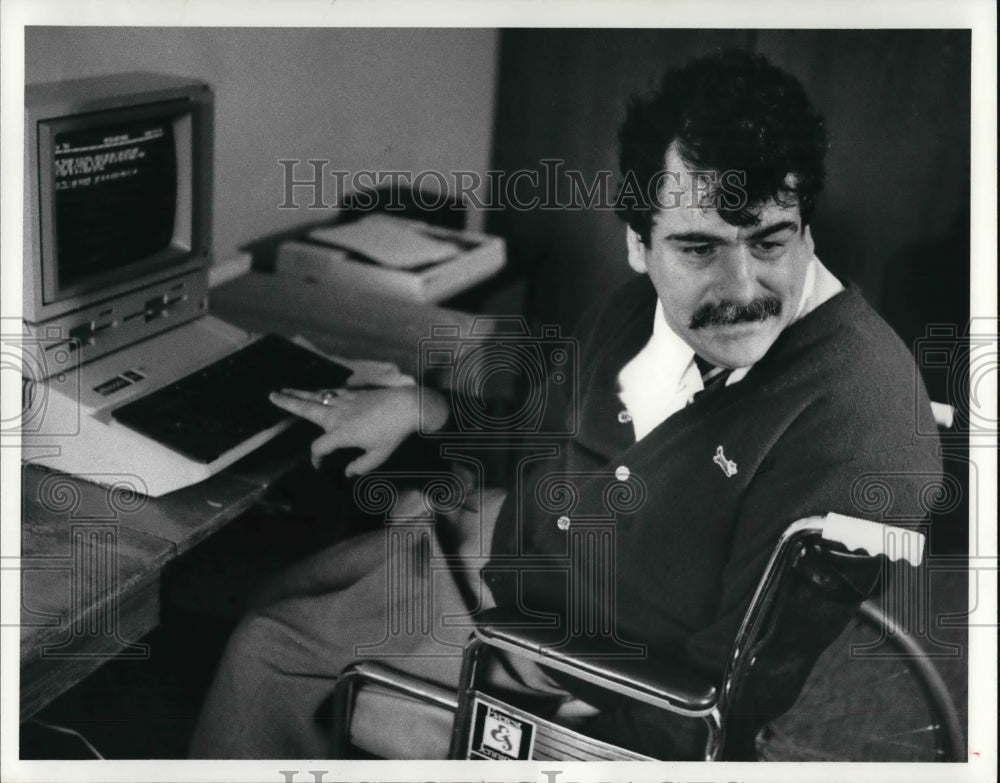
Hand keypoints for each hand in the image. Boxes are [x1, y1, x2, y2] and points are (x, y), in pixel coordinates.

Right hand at [268, 386, 444, 475]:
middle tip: (271, 396)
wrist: (407, 406)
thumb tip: (348, 473)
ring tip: (283, 390)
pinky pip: (330, 392)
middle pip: (306, 409)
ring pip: (315, 396)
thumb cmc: (393, 432)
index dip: (315, 458)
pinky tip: (315, 392)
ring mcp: (344, 401)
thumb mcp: (379, 456)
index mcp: (340, 433)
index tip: (318, 465)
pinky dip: (319, 392)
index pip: (318, 447)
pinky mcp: (352, 393)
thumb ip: (361, 467)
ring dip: (298, 393)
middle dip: (288, 403)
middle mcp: (337, 414)